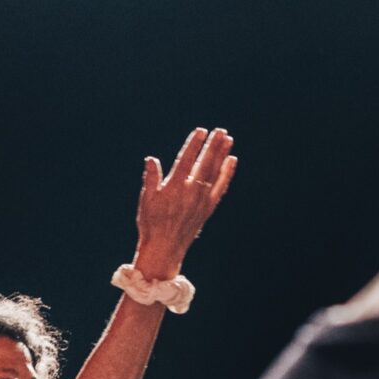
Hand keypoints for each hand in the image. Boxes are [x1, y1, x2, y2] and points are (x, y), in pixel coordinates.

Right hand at [134, 127, 236, 278]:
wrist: (165, 248)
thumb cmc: (151, 223)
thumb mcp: (146, 201)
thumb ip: (151, 179)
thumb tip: (151, 159)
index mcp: (173, 188)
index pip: (185, 161)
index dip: (194, 145)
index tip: (201, 131)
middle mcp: (191, 193)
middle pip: (204, 164)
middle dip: (212, 146)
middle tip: (220, 130)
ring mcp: (202, 200)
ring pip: (214, 173)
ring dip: (222, 155)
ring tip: (228, 140)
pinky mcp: (208, 208)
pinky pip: (221, 187)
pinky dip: (227, 174)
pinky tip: (231, 161)